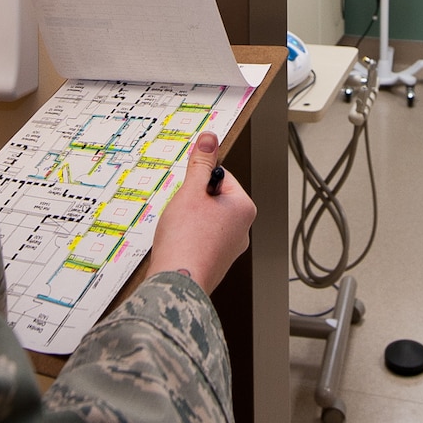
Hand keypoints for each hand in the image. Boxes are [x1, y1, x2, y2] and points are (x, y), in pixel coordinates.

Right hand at [147, 132, 254, 292]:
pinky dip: (189, 240)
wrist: (177, 282)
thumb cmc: (186, 240)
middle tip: (181, 213)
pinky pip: (201, 241)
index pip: (222, 176)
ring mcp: (230, 250)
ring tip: (178, 231)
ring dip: (190, 222)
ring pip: (206, 222)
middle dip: (194, 202)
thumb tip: (210, 140)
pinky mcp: (216, 264)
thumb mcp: (191, 191)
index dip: (198, 181)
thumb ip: (201, 164)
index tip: (187, 190)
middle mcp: (243, 230)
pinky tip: (178, 245)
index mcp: (244, 208)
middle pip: (214, 200)